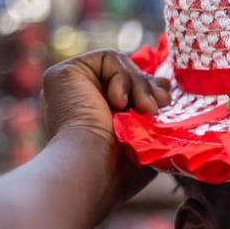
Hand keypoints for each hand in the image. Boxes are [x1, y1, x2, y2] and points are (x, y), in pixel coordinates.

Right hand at [39, 49, 170, 201]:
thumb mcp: (145, 139)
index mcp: (97, 118)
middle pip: (127, 76)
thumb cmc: (120, 170)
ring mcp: (71, 86)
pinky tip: (118, 103)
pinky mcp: (64, 72)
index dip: (151, 90)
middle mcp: (81, 100)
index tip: (165, 99)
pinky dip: (122, 77)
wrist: (94, 168)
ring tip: (146, 109)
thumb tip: (164, 86)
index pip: (129, 90)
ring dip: (140, 86)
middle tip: (161, 104)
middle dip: (149, 87)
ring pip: (121, 66)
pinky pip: (108, 58)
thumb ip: (152, 114)